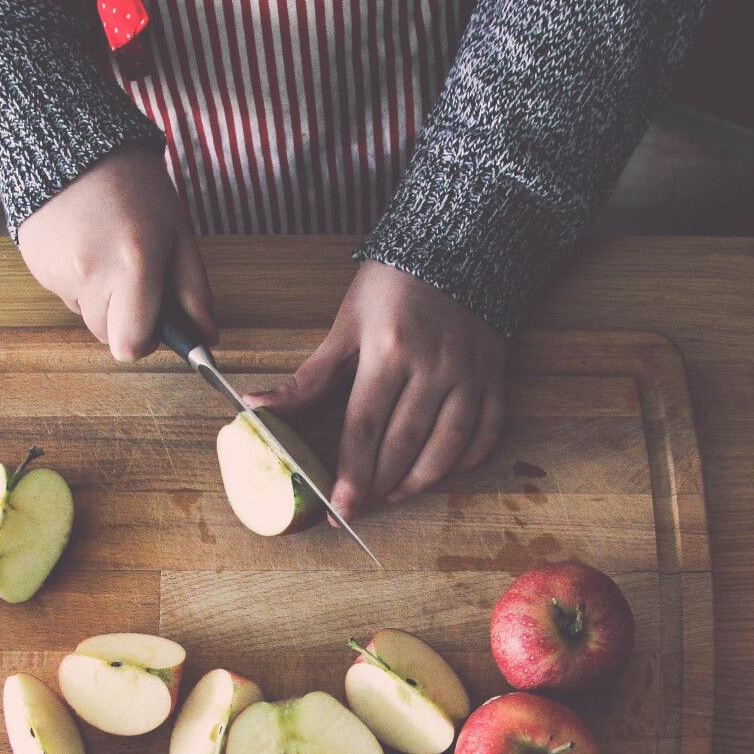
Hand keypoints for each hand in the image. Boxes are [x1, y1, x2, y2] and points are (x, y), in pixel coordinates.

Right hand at [16, 145, 215, 359]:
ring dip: (98, 296)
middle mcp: (91, 275)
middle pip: (107, 335)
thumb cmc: (133, 183)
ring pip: (83, 313)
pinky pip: (61, 291)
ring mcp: (57, 271)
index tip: (154, 322)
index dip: (146, 340)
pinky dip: (75, 278)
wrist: (72, 139)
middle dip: (124, 318)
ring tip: (106, 249)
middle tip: (133, 278)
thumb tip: (207, 335)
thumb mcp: (177, 232)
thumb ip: (193, 289)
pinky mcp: (35, 264)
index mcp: (134, 267)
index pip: (131, 346)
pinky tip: (83, 241)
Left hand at [245, 262, 507, 516]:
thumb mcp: (346, 325)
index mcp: (389, 350)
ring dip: (419, 482)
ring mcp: (470, 373)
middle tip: (358, 510)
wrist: (458, 244)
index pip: (365, 426)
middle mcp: (434, 365)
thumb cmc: (394, 284)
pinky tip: (439, 472)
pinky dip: (464, 461)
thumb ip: (309, 377)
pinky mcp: (496, 376)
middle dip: (378, 486)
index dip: (351, 473)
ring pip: (447, 447)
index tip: (340, 507)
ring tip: (393, 496)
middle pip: (404, 444)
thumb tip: (257, 405)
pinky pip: (485, 433)